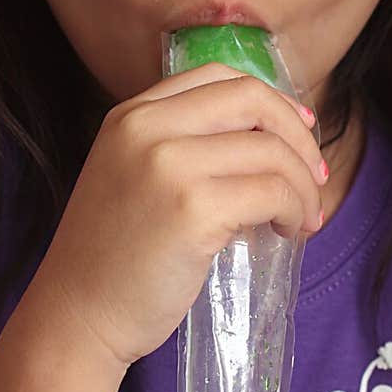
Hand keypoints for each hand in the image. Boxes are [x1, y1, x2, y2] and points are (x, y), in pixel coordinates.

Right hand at [36, 62, 326, 373]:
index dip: (270, 99)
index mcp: (131, 114)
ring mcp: (169, 166)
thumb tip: (269, 138)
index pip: (218, 75)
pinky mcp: (193, 210)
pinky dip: (294, 210)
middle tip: (315, 176)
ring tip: (302, 217)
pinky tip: (287, 231)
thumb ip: (180, 144)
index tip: (299, 130)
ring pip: (271, 151)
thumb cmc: (112, 256)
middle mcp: (147, 128)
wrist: (76, 316)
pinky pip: (271, 192)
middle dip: (298, 136)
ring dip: (302, 185)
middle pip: (251, 100)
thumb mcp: (132, 174)